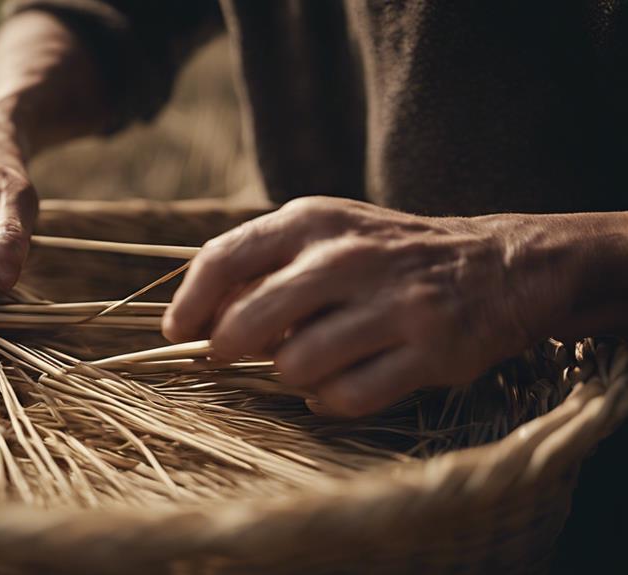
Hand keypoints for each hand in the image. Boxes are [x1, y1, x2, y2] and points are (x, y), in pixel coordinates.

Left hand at [162, 197, 554, 416]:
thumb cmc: (386, 255)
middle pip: (248, 322)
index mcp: (314, 221)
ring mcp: (391, 305)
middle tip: (230, 355)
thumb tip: (197, 318)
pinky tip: (335, 386)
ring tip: (305, 363)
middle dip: (227, 348)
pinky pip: (344, 397)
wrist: (496, 266)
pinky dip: (328, 400)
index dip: (189, 303)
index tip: (177, 331)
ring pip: (295, 366)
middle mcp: (349, 258)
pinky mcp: (427, 351)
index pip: (224, 259)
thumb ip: (263, 265)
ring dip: (288, 375)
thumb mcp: (326, 234)